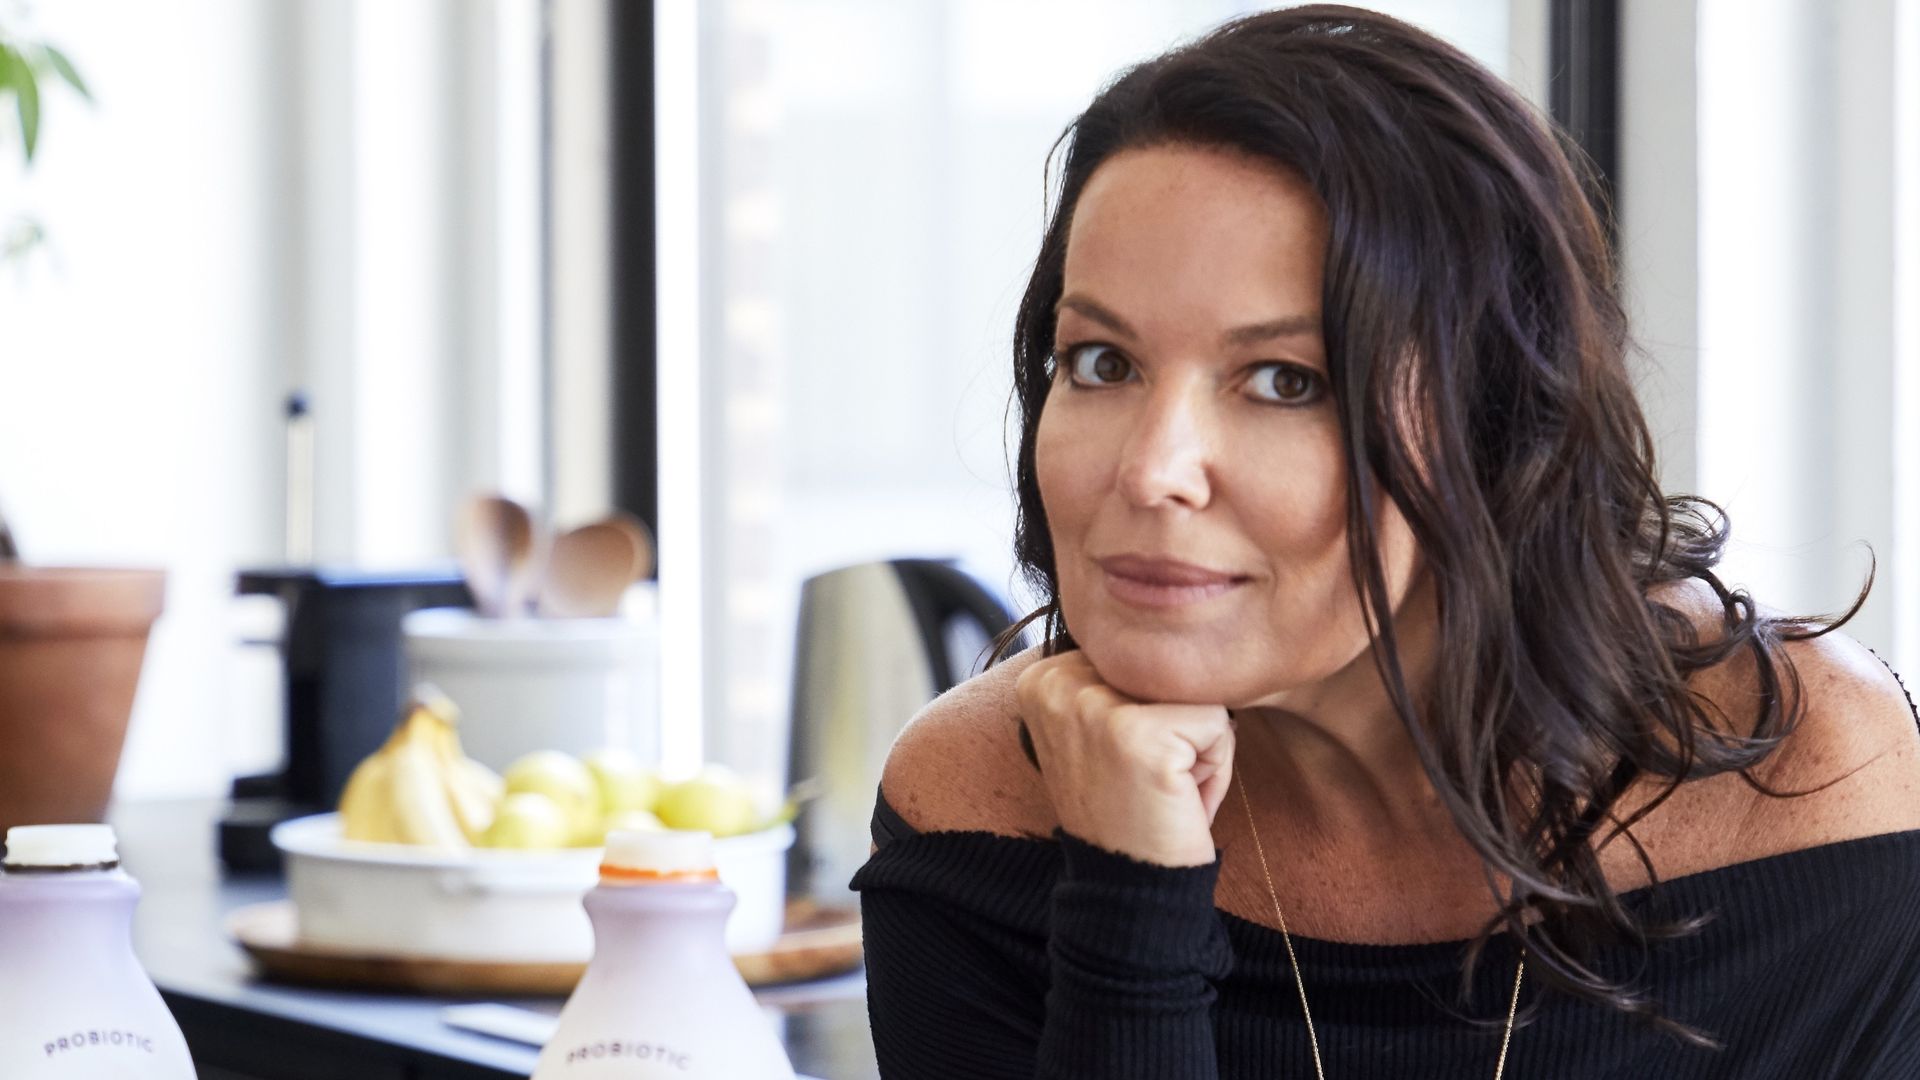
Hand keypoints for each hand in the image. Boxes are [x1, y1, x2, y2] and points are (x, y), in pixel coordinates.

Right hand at [1015, 650, 1234, 866]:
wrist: (1129, 888)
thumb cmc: (1127, 808)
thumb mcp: (1099, 731)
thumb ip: (1115, 680)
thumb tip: (1173, 631)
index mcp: (1041, 678)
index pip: (1137, 656)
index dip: (1149, 710)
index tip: (1125, 760)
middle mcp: (1056, 684)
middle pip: (1166, 668)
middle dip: (1177, 723)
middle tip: (1148, 778)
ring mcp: (1094, 709)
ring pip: (1196, 693)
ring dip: (1199, 746)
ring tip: (1164, 787)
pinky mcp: (1140, 737)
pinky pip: (1219, 724)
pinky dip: (1216, 767)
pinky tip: (1178, 799)